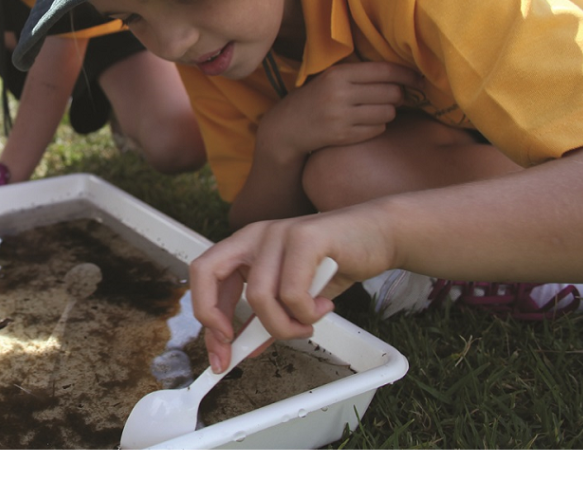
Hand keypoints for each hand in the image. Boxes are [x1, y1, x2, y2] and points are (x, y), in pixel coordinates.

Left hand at [189, 212, 392, 371]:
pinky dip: (307, 313)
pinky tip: (323, 306)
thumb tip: (246, 348)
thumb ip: (268, 316)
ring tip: (306, 324)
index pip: (204, 276)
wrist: (378, 234)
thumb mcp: (295, 294)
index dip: (205, 316)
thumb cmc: (336, 262)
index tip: (221, 350)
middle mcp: (254, 235)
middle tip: (242, 347)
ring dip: (284, 326)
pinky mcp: (305, 237)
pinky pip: (292, 293)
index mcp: (245, 245)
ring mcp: (278, 233)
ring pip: (259, 296)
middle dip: (217, 320)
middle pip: (207, 273)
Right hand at [259, 61, 419, 157]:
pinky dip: (377, 126)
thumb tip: (400, 75)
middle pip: (390, 93)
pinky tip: (365, 123)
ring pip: (387, 113)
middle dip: (398, 95)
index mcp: (338, 74)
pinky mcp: (343, 137)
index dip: (406, 74)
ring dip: (388, 112)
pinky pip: (377, 129)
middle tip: (396, 96)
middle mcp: (340, 94)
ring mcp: (341, 117)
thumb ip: (358, 74)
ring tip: (376, 110)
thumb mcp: (329, 78)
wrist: (287, 127)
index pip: (383, 71)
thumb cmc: (313, 98)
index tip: (419, 78)